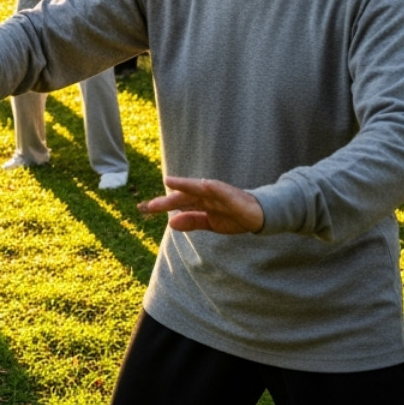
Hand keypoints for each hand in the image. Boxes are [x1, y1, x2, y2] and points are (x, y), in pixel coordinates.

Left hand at [139, 176, 263, 233]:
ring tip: (169, 181)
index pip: (178, 202)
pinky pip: (221, 190)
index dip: (163, 205)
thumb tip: (170, 223)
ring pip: (198, 188)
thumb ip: (192, 221)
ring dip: (184, 185)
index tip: (145, 209)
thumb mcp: (209, 223)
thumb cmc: (233, 216)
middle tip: (150, 205)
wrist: (258, 216)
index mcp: (200, 201)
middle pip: (183, 195)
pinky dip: (213, 187)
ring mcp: (218, 193)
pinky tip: (203, 184)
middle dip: (167, 200)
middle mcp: (206, 194)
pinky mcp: (232, 195)